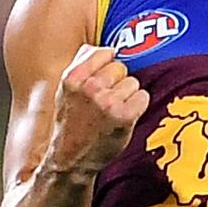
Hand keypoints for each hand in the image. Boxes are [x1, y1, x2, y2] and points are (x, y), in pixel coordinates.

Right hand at [48, 44, 149, 173]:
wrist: (70, 159)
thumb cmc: (71, 122)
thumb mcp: (64, 90)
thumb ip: (80, 64)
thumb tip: (101, 46)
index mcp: (72, 77)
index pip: (105, 52)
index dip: (106, 67)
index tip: (100, 81)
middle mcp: (89, 87)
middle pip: (121, 67)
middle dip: (117, 82)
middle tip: (105, 102)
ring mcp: (107, 102)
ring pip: (133, 83)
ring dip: (127, 96)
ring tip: (112, 112)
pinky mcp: (124, 116)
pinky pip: (143, 96)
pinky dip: (138, 106)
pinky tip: (124, 117)